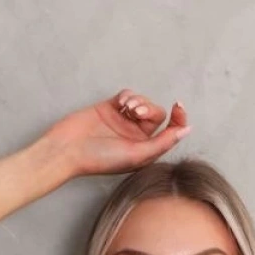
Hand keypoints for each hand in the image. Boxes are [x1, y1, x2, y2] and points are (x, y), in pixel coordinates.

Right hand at [39, 88, 191, 178]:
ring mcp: (123, 122)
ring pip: (142, 102)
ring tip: (126, 108)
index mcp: (144, 151)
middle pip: (156, 114)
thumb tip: (187, 130)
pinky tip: (119, 103)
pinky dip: (127, 95)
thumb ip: (163, 143)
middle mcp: (135, 136)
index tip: (178, 106)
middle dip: (149, 108)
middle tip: (135, 112)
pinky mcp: (110, 108)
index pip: (169, 132)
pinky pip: (127, 95)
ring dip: (138, 100)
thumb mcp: (137, 155)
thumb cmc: (100, 158)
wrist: (68, 149)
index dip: (178, 119)